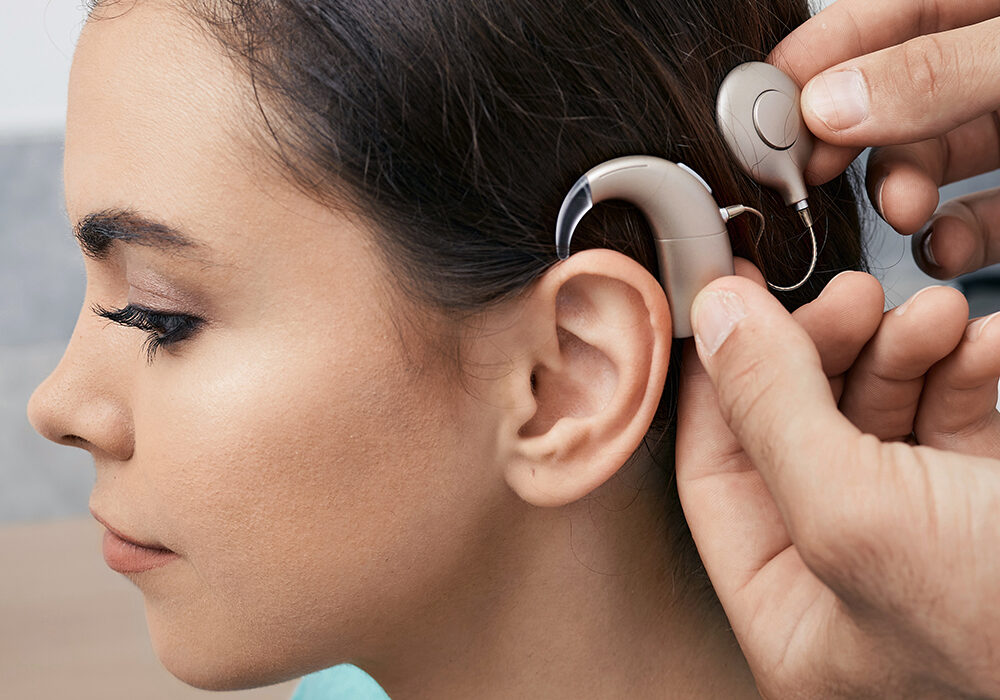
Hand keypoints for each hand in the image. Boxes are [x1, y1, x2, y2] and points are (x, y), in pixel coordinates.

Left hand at [676, 273, 999, 697]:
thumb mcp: (862, 515)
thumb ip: (772, 412)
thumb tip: (714, 318)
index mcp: (790, 614)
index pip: (715, 472)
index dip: (720, 380)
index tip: (729, 296)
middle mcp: (844, 581)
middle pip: (795, 430)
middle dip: (826, 349)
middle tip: (854, 295)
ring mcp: (922, 542)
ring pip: (879, 415)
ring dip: (904, 348)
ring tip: (937, 314)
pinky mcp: (986, 509)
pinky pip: (953, 422)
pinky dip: (966, 370)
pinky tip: (986, 345)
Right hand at [767, 0, 999, 278]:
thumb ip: (937, 72)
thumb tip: (830, 103)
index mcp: (987, 1)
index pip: (884, 16)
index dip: (817, 58)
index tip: (764, 108)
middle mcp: (988, 65)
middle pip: (892, 98)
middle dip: (850, 140)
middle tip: (812, 173)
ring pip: (932, 159)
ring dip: (901, 193)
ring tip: (904, 212)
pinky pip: (982, 216)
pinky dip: (954, 240)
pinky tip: (944, 249)